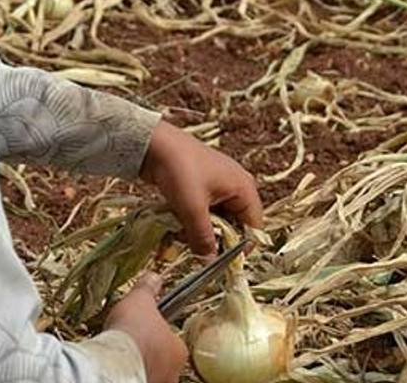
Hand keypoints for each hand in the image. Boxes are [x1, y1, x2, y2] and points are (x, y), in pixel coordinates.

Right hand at [105, 273, 187, 382]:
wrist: (115, 363)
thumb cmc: (133, 332)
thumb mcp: (140, 301)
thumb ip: (147, 289)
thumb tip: (153, 277)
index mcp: (179, 349)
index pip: (172, 339)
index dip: (156, 331)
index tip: (143, 327)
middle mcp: (173, 372)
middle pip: (162, 359)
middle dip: (148, 351)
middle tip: (130, 342)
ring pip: (149, 371)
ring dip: (137, 364)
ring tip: (120, 355)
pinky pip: (135, 379)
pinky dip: (128, 374)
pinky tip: (116, 366)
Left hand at [139, 120, 264, 256]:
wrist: (152, 143)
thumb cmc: (179, 170)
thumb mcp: (192, 209)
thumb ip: (203, 238)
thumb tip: (209, 263)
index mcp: (244, 188)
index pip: (253, 227)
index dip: (240, 248)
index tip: (221, 263)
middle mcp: (236, 186)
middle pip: (235, 225)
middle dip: (216, 239)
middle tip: (197, 249)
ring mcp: (217, 185)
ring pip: (216, 220)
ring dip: (201, 231)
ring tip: (182, 234)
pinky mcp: (200, 186)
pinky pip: (203, 211)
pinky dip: (192, 220)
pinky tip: (177, 223)